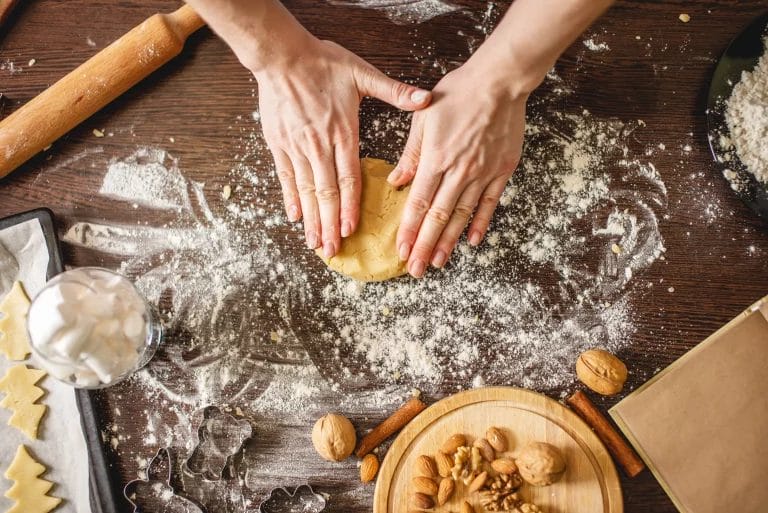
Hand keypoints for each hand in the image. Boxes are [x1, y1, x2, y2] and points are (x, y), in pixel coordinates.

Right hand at [253, 36, 430, 256]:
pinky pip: (286, 176)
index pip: (347, 177)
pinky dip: (291, 197)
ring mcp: (297, 146)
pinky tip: (295, 216)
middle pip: (325, 192)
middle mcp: (319, 145)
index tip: (350, 229)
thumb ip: (394, 91)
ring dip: (310, 218)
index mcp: (342, 132)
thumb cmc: (322, 63)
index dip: (348, 206)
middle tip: (332, 250)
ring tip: (314, 242)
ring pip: (306, 189)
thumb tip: (425, 98)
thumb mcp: (362, 73)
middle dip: (329, 224)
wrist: (282, 55)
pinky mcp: (279, 144)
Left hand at [388, 60, 526, 277]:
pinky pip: (488, 204)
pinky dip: (479, 224)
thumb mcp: (423, 119)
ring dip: (448, 241)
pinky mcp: (501, 172)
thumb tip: (396, 181)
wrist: (498, 82)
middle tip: (415, 269)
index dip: (409, 230)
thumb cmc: (457, 94)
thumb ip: (411, 154)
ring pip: (462, 215)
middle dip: (424, 246)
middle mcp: (458, 172)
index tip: (401, 250)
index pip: (419, 204)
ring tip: (437, 262)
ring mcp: (482, 174)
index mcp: (436, 159)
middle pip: (438, 217)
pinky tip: (472, 242)